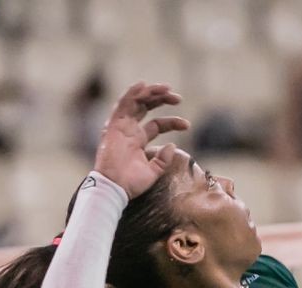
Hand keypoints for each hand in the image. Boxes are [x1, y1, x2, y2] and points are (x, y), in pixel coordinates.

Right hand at [93, 82, 189, 198]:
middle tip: (178, 98)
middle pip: (146, 107)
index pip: (157, 124)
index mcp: (139, 141)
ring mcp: (121, 127)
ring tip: (166, 88)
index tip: (187, 125)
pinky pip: (122, 105)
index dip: (173, 122)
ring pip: (136, 102)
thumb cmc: (131, 184)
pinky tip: (143, 85)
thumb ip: (163, 159)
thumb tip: (172, 145)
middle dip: (162, 100)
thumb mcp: (153, 172)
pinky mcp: (114, 126)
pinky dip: (131, 94)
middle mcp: (130, 131)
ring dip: (150, 92)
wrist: (115, 189)